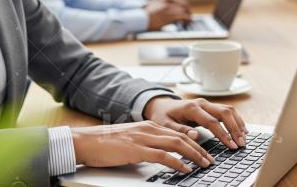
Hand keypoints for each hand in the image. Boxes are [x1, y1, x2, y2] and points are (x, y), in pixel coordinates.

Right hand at [71, 121, 214, 173]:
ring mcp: (143, 138)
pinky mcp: (137, 150)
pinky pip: (163, 156)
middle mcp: (149, 129)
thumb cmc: (105, 144)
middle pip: (182, 137)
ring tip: (204, 165)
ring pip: (177, 144)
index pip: (178, 133)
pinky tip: (186, 169)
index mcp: (148, 126)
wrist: (85, 141)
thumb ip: (146, 145)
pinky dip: (178, 163)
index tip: (205, 152)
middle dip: (200, 149)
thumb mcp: (130, 141)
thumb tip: (161, 156)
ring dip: (194, 155)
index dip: (194, 143)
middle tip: (210, 160)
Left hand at [143, 97, 247, 150]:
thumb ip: (180, 130)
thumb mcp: (165, 125)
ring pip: (228, 110)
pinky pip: (226, 111)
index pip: (212, 121)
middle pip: (224, 112)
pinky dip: (236, 120)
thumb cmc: (163, 116)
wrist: (162, 106)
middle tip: (241, 144)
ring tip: (244, 139)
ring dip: (238, 124)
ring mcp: (207, 104)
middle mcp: (202, 103)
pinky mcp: (210, 107)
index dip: (223, 134)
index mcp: (191, 108)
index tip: (231, 145)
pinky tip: (241, 130)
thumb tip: (196, 135)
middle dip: (235, 129)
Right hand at [145, 0, 191, 30]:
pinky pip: (184, 17)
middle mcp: (170, 3)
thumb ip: (162, 3)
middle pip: (185, 6)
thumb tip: (169, 8)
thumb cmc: (145, 13)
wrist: (140, 18)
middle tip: (190, 18)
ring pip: (185, 12)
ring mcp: (170, 9)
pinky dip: (187, 21)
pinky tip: (187, 24)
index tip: (187, 12)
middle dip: (189, 12)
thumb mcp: (154, 3)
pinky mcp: (170, 17)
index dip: (186, 8)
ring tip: (188, 23)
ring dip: (188, 18)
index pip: (182, 2)